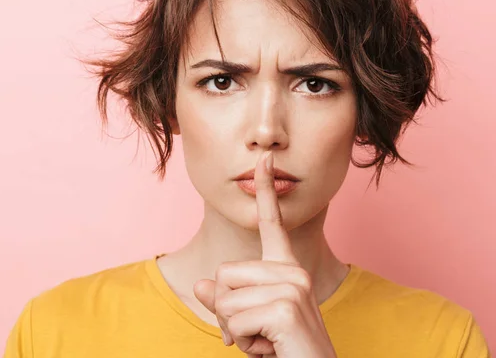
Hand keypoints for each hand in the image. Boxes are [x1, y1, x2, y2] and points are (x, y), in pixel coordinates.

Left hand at [193, 151, 336, 357]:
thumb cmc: (284, 350)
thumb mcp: (250, 322)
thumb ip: (228, 300)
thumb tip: (202, 284)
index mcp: (287, 269)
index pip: (273, 224)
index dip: (266, 190)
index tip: (264, 158)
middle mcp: (293, 271)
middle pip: (224, 274)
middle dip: (228, 312)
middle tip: (256, 332)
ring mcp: (293, 286)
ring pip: (225, 300)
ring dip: (235, 331)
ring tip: (265, 341)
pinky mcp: (285, 307)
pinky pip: (233, 320)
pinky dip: (243, 343)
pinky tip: (269, 348)